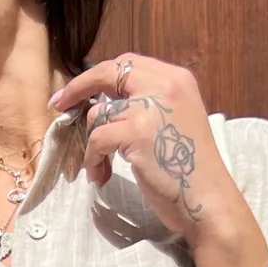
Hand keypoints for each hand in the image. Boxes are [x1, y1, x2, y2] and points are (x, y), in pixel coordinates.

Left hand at [49, 52, 246, 249]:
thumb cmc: (192, 172)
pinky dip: (93, 159)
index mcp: (177, 80)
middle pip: (108, 72)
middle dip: (79, 88)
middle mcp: (166, 85)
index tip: (78, 90)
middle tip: (58, 105)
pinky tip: (100, 176)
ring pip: (99, 114)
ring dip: (92, 144)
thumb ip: (149, 105)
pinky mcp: (137, 132)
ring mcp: (151, 107)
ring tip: (100, 168)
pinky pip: (98, 139)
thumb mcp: (175, 123)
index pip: (129, 64)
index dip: (99, 75)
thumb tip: (104, 103)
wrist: (209, 202)